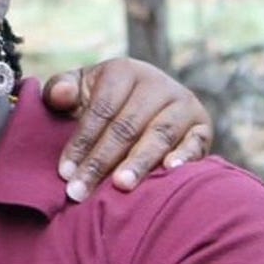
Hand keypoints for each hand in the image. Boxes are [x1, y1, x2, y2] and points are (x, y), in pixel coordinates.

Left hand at [41, 58, 212, 201]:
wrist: (142, 100)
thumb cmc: (100, 100)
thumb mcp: (77, 88)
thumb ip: (60, 89)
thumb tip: (62, 95)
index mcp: (124, 71)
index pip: (101, 111)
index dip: (81, 142)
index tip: (64, 173)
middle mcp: (157, 83)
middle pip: (126, 127)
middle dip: (101, 162)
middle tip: (81, 191)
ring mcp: (183, 103)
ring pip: (158, 135)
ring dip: (138, 162)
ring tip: (120, 185)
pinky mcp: (202, 125)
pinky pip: (195, 141)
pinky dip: (185, 155)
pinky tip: (169, 170)